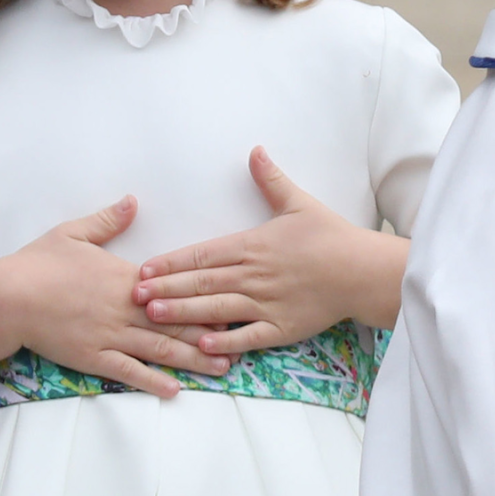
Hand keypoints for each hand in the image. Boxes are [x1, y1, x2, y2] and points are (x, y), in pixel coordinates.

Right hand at [0, 196, 231, 399]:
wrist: (7, 297)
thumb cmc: (38, 263)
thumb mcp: (74, 233)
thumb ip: (108, 220)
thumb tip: (133, 201)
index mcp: (126, 278)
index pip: (175, 289)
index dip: (206, 297)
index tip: (234, 299)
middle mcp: (125, 309)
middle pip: (176, 322)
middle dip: (212, 333)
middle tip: (244, 341)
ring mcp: (111, 335)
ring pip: (160, 350)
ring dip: (193, 359)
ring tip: (223, 368)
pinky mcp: (93, 357)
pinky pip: (129, 372)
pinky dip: (153, 381)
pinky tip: (175, 390)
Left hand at [134, 146, 408, 355]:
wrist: (362, 270)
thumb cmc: (331, 237)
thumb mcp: (299, 203)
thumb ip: (271, 180)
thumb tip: (255, 150)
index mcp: (252, 245)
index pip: (202, 254)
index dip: (170, 262)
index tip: (143, 268)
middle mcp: (253, 275)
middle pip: (201, 282)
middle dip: (165, 288)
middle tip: (132, 295)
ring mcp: (266, 303)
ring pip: (216, 308)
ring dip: (183, 312)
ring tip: (154, 316)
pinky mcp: (281, 327)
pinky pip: (248, 336)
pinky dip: (225, 341)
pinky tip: (202, 344)